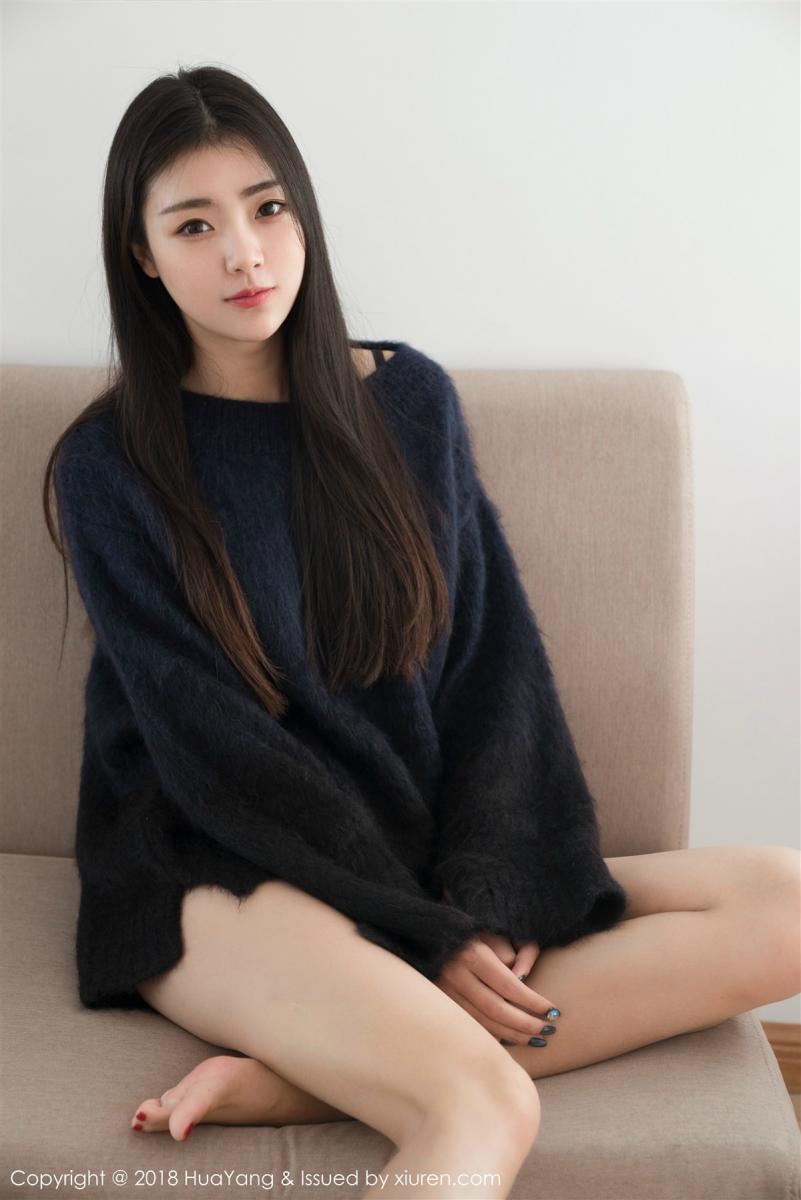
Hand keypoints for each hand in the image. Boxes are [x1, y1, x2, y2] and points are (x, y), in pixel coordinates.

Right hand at [434, 930, 556, 1044]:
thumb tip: (524, 979)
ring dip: (512, 1035)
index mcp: (472, 954)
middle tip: (548, 1030)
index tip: (553, 1011)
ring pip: (481, 1023)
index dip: (532, 1002)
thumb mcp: (501, 932)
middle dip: (525, 1024)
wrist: (435, 934)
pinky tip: (511, 1038)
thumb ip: (520, 952)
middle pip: (495, 1009)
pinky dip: (493, 1035)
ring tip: (536, 1039)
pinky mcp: (441, 1003)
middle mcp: (456, 975)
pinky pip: (471, 1026)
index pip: (508, 986)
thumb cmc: (476, 932)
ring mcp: (444, 992)